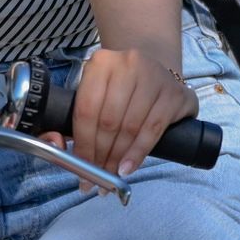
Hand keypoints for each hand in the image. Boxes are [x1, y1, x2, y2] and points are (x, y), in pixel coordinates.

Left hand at [39, 46, 196, 187]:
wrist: (157, 71)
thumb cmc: (121, 89)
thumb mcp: (98, 92)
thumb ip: (80, 119)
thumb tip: (63, 152)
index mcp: (101, 63)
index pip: (86, 110)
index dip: (83, 144)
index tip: (80, 167)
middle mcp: (129, 64)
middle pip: (108, 121)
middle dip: (100, 154)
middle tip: (96, 176)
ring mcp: (155, 77)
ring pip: (130, 127)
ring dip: (118, 157)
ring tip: (111, 174)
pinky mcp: (175, 94)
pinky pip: (153, 130)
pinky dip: (138, 153)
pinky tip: (128, 167)